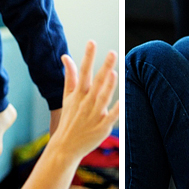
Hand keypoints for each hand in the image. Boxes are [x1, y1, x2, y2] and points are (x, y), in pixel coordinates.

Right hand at [52, 42, 119, 160]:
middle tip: (112, 53)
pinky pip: (111, 117)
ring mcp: (93, 115)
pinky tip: (123, 101)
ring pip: (102, 98)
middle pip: (96, 83)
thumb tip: (65, 56)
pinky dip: (116, 110)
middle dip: (103, 68)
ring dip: (108, 86)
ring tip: (113, 73)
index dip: (88, 57)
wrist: (65, 147)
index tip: (92, 42)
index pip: (83, 72)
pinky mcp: (101, 128)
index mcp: (78, 94)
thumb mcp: (66, 96)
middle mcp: (85, 103)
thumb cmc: (69, 118)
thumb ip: (69, 76)